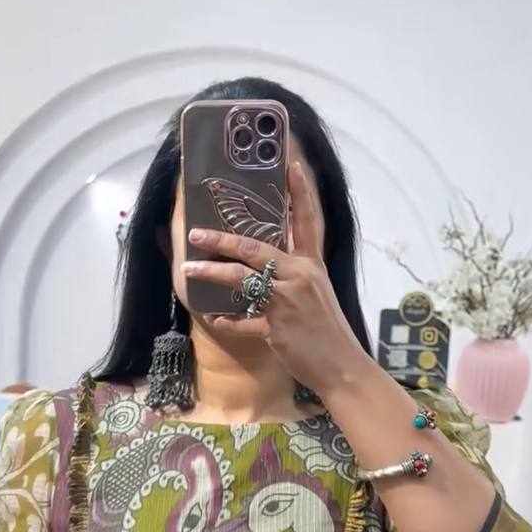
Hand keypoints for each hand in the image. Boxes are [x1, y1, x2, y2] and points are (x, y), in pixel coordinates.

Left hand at [181, 158, 367, 398]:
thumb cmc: (329, 331)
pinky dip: (227, 321)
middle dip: (222, 239)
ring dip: (212, 273)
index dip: (300, 192)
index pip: (307, 221)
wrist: (342, 366)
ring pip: (242, 280)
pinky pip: (243, 322)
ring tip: (188, 270)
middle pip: (255, 249)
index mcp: (312, 266)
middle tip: (196, 233)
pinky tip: (214, 317)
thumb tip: (266, 266)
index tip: (289, 165)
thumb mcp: (317, 294)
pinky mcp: (276, 329)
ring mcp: (286, 302)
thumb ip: (294, 276)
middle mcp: (299, 277)